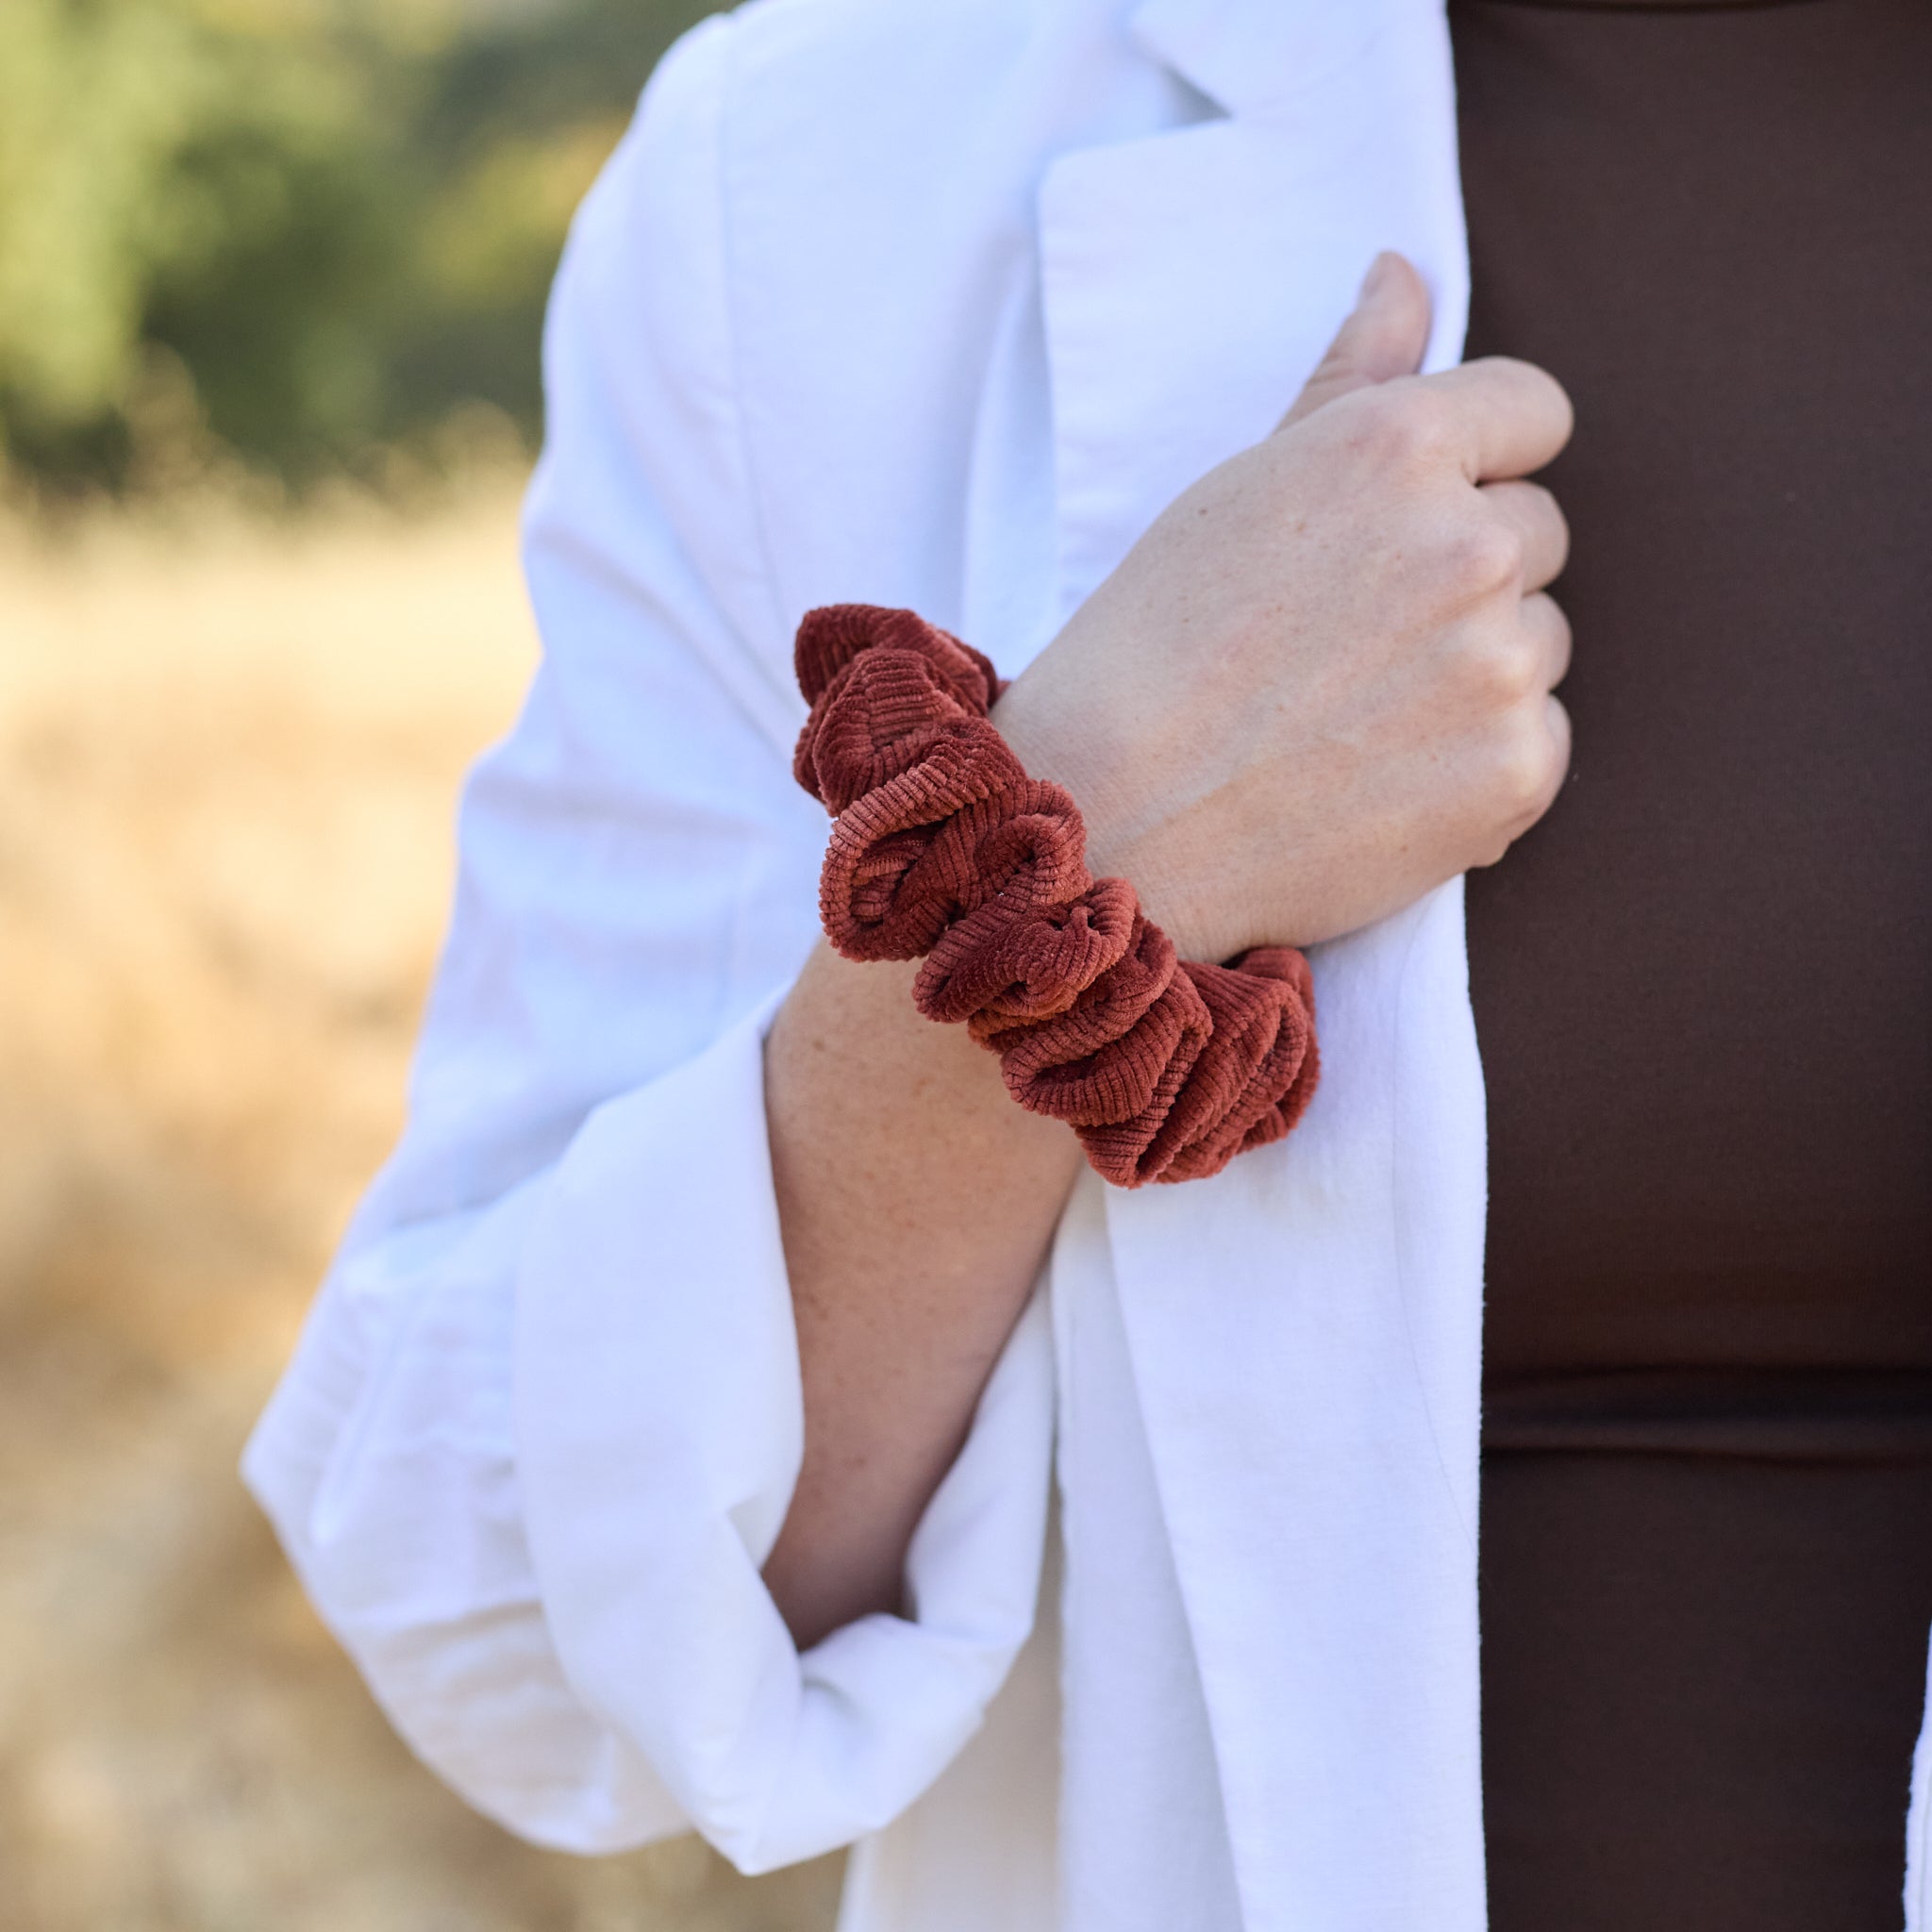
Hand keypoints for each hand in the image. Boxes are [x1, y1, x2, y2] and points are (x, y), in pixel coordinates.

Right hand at [994, 252, 1573, 962]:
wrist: (1109, 819)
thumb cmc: (1151, 647)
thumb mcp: (1238, 487)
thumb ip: (1347, 379)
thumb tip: (1405, 274)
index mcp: (1397, 446)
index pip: (1531, 411)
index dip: (1476, 463)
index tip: (1413, 523)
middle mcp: (1471, 542)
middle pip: (1537, 534)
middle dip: (1465, 576)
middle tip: (1348, 641)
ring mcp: (1502, 663)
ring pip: (1537, 643)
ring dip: (1474, 671)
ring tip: (1352, 718)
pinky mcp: (1517, 770)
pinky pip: (1536, 740)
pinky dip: (1475, 763)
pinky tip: (1378, 782)